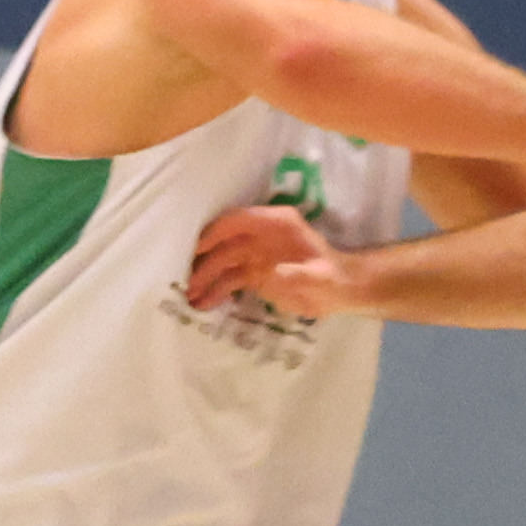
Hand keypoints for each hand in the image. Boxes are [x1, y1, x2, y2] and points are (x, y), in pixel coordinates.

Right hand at [186, 203, 365, 319]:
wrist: (341, 292)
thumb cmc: (334, 278)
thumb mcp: (320, 277)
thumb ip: (297, 274)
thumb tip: (272, 274)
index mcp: (276, 224)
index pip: (238, 220)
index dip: (215, 232)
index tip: (196, 249)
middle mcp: (260, 235)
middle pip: (223, 243)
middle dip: (203, 261)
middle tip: (185, 279)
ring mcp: (254, 255)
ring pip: (222, 263)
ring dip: (205, 279)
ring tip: (189, 297)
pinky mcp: (253, 275)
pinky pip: (229, 280)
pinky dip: (216, 291)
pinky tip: (202, 304)